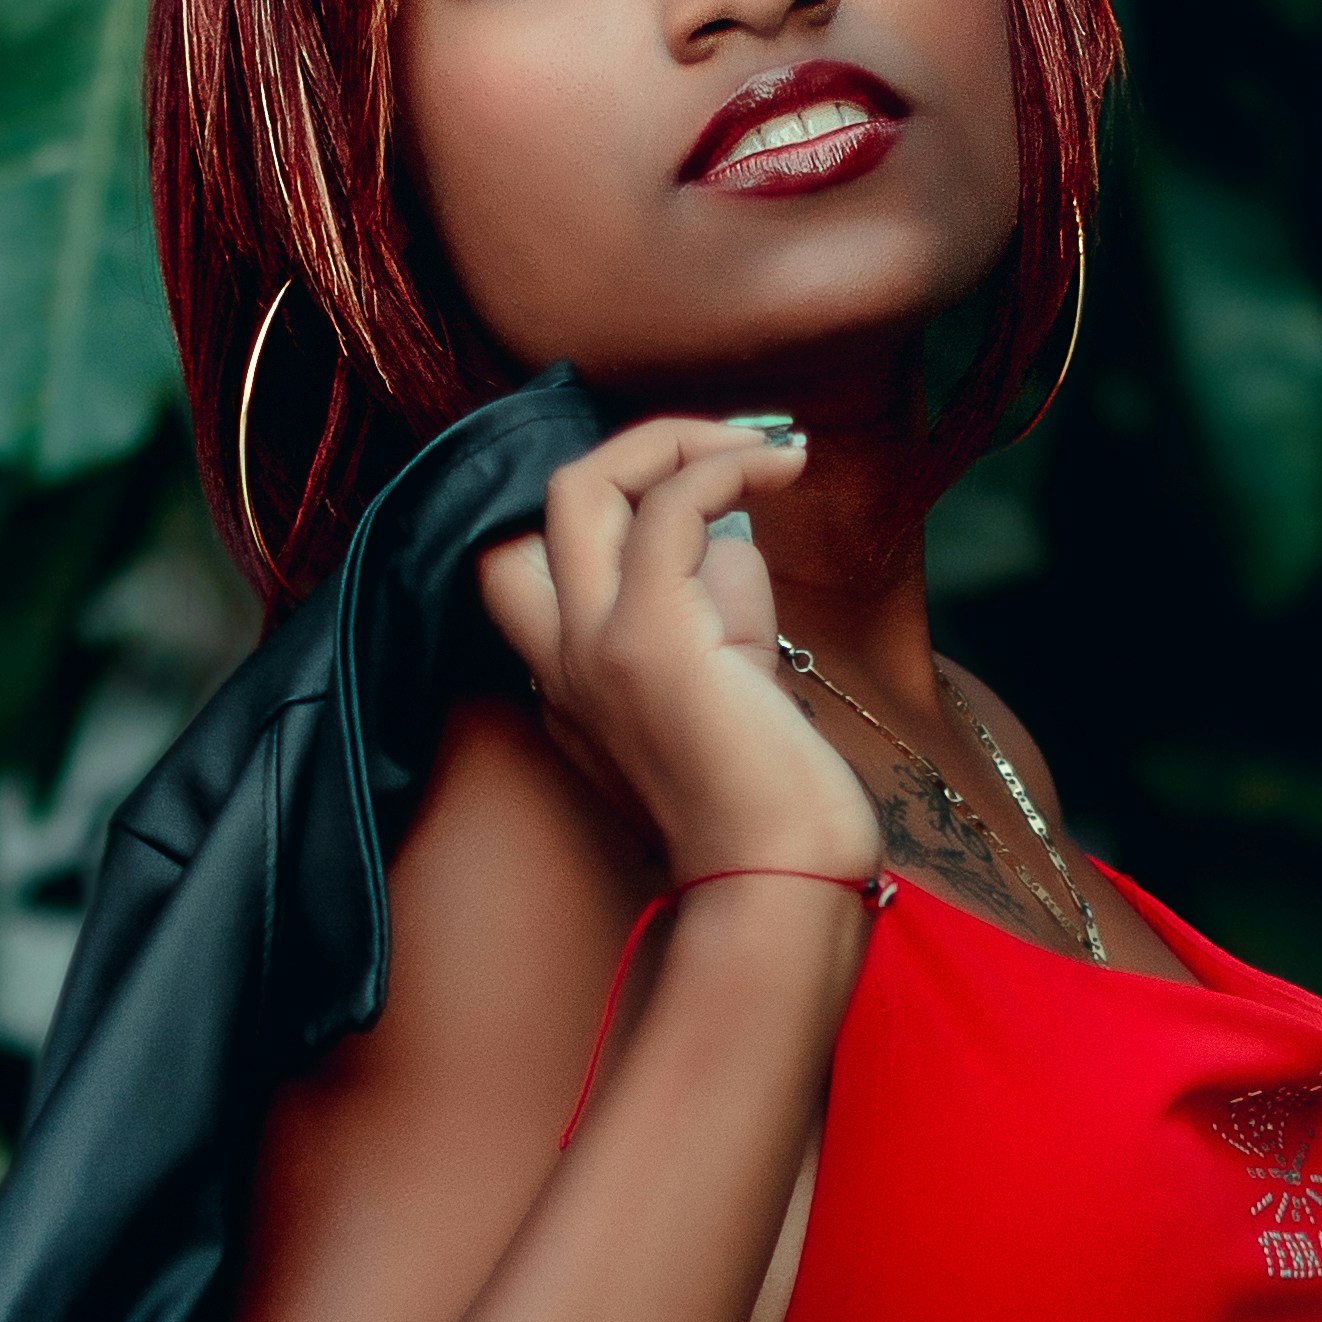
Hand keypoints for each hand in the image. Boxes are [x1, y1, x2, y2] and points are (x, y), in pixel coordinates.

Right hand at [476, 418, 876, 889]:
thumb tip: (728, 532)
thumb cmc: (774, 806)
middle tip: (726, 448)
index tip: (695, 484)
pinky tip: (785, 468)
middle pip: (539, 506)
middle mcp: (561, 665)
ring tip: (767, 448)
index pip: (536, 561)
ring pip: (583, 485)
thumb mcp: (729, 694)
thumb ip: (711, 613)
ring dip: (682, 441)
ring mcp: (594, 649)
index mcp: (568, 690)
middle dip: (633, 451)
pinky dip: (726, 464)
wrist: (779, 880)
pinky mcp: (649, 636)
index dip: (608, 502)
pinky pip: (669, 503)